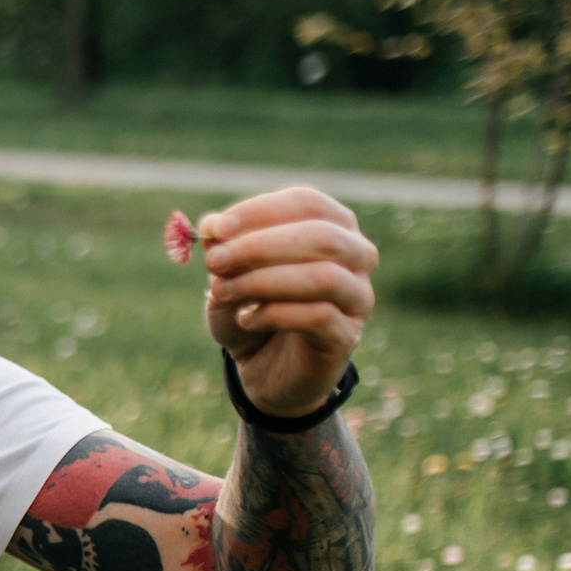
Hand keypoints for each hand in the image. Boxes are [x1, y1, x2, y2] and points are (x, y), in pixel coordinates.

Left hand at [196, 187, 377, 417]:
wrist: (264, 367)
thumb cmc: (251, 308)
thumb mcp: (228, 275)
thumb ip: (223, 248)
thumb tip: (211, 226)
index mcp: (333, 227)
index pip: (307, 203)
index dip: (261, 211)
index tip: (216, 229)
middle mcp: (357, 257)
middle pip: (321, 236)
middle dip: (260, 246)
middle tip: (214, 262)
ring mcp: (358, 298)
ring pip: (324, 277)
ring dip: (264, 281)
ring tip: (222, 291)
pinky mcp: (347, 337)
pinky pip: (318, 317)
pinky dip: (273, 315)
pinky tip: (246, 319)